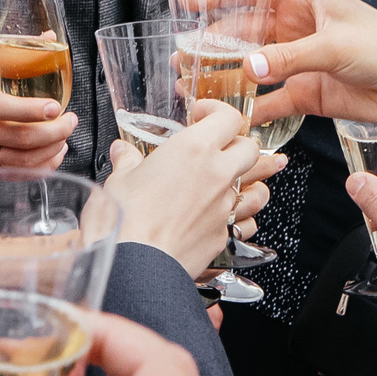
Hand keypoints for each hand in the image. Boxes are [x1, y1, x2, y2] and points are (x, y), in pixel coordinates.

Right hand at [0, 60, 76, 169]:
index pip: (0, 107)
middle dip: (54, 132)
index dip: (31, 110)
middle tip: (70, 121)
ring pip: (21, 160)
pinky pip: (16, 173)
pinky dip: (40, 166)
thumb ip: (18, 54)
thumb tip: (50, 36)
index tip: (56, 106)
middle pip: (18, 137)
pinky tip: (53, 153)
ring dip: (51, 150)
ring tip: (64, 136)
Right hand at [103, 102, 276, 279]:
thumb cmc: (125, 219)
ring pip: (257, 186)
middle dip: (238, 144)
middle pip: (250, 148)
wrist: (135, 263)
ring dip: (251, 181)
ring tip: (240, 181)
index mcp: (193, 149)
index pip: (227, 117)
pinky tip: (229, 216)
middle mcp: (217, 174)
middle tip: (219, 148)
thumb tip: (122, 152)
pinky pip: (245, 221)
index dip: (217, 112)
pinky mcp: (224, 234)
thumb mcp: (120, 179)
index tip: (202, 116)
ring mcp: (224, 206)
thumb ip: (127, 161)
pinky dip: (240, 216)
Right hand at [176, 0, 376, 147]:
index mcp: (305, 0)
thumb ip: (289, 57)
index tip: (187, 0)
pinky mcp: (309, 91)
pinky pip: (272, 98)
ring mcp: (302, 60)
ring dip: (226, 75)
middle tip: (184, 55)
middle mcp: (299, 27)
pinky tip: (234, 114)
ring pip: (253, 65)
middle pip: (245, 30)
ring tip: (196, 85)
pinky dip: (253, 107)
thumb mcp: (335, 45)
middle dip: (213, 41)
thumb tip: (249, 67)